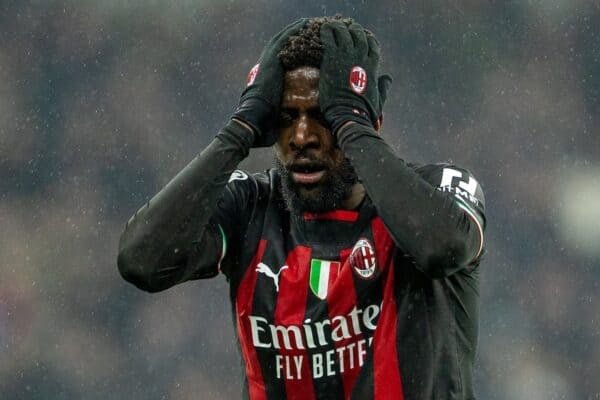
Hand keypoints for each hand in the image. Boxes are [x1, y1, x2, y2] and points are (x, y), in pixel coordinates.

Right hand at [233, 18, 306, 146]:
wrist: (251, 124)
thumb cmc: (261, 129)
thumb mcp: (275, 121)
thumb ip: (282, 118)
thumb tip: (292, 124)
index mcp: (266, 83)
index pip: (280, 64)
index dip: (290, 54)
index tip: (301, 49)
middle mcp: (265, 71)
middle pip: (281, 48)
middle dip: (294, 38)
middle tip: (308, 29)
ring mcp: (267, 65)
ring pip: (283, 41)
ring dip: (295, 31)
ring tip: (309, 23)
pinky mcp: (270, 63)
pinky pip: (284, 42)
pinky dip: (294, 32)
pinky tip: (305, 24)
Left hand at [319, 22, 390, 135]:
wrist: (348, 114)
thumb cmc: (364, 112)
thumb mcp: (379, 100)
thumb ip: (384, 87)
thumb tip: (388, 78)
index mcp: (373, 66)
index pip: (373, 45)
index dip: (367, 39)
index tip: (362, 38)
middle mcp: (362, 57)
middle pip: (359, 35)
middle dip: (354, 31)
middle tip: (347, 30)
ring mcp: (347, 56)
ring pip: (344, 32)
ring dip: (340, 28)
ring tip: (334, 27)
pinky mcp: (332, 57)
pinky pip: (329, 37)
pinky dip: (327, 31)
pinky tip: (324, 29)